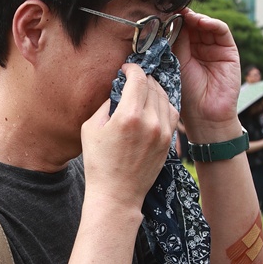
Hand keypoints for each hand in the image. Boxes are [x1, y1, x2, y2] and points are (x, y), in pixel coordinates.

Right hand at [81, 63, 176, 212]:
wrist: (117, 195)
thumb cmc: (98, 163)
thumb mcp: (91, 128)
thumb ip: (107, 103)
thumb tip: (118, 89)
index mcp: (129, 115)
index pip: (138, 78)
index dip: (131, 68)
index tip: (125, 68)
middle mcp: (150, 121)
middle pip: (152, 85)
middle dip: (142, 78)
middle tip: (132, 79)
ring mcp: (163, 132)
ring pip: (164, 97)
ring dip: (154, 89)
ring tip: (143, 90)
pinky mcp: (169, 141)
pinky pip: (172, 113)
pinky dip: (163, 104)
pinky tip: (154, 105)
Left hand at [172, 8, 241, 138]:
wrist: (205, 115)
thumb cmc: (186, 95)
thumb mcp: (175, 65)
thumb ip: (173, 43)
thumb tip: (164, 21)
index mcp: (185, 51)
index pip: (180, 29)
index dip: (172, 20)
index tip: (161, 11)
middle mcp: (201, 47)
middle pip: (193, 24)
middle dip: (183, 15)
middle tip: (173, 8)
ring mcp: (215, 48)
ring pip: (206, 24)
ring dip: (196, 17)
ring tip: (185, 15)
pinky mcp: (229, 50)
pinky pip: (221, 31)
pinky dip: (211, 23)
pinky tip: (200, 22)